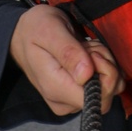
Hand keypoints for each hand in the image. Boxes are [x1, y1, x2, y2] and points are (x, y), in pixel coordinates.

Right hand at [9, 6, 124, 115]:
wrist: (23, 34)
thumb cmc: (35, 29)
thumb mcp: (50, 30)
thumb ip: (68, 52)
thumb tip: (86, 75)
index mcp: (56, 89)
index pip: (98, 98)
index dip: (104, 73)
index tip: (91, 51)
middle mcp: (64, 101)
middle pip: (106, 95)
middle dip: (106, 66)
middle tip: (88, 47)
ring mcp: (70, 101)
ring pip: (108, 90)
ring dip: (104, 65)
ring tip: (85, 48)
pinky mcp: (77, 96)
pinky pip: (105, 87)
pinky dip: (103, 68)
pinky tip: (88, 55)